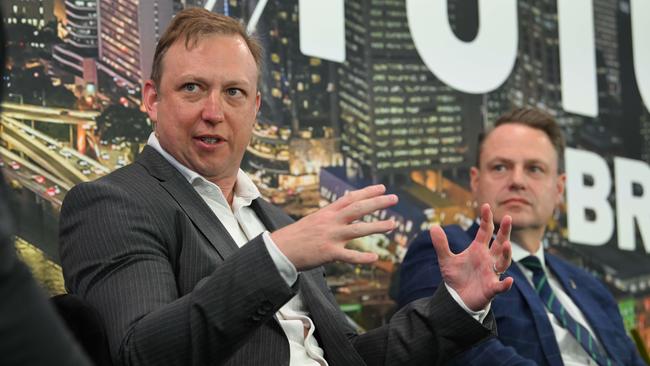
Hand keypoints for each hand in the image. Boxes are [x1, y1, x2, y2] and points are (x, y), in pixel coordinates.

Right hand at [271, 184, 397, 270]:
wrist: (279, 249)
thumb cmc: (297, 236)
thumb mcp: (314, 219)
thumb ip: (331, 213)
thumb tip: (345, 203)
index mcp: (327, 213)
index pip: (350, 198)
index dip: (367, 192)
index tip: (382, 187)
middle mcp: (330, 222)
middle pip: (358, 209)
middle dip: (378, 203)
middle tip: (394, 198)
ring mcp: (330, 237)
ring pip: (358, 230)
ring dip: (377, 226)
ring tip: (393, 224)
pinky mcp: (328, 253)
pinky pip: (349, 255)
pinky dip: (362, 258)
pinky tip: (375, 258)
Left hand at [431, 204, 512, 310]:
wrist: (457, 298)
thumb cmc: (456, 277)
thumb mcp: (446, 259)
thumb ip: (441, 244)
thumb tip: (433, 226)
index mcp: (478, 249)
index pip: (485, 231)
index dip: (486, 219)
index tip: (485, 206)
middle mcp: (488, 259)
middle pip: (500, 242)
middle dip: (504, 231)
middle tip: (508, 218)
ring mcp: (491, 273)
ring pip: (503, 262)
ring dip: (506, 254)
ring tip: (506, 245)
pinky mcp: (491, 288)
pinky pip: (500, 286)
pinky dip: (505, 284)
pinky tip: (509, 281)